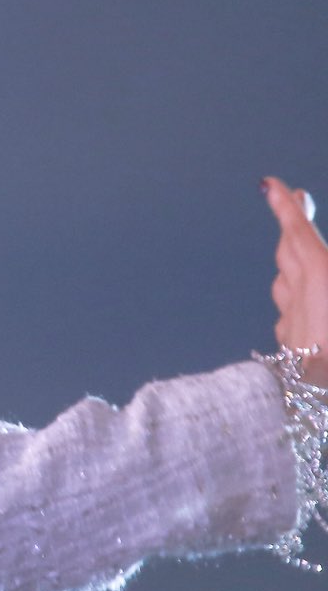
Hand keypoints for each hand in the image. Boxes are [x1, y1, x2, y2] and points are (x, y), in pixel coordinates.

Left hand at [263, 175, 327, 385]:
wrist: (319, 405)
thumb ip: (317, 264)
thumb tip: (311, 254)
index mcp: (321, 276)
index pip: (297, 232)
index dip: (285, 206)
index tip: (270, 185)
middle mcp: (298, 299)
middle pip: (287, 254)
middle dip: (290, 228)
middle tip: (291, 204)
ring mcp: (291, 328)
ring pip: (283, 285)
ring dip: (292, 264)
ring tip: (301, 251)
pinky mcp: (290, 353)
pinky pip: (288, 317)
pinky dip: (298, 302)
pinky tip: (306, 307)